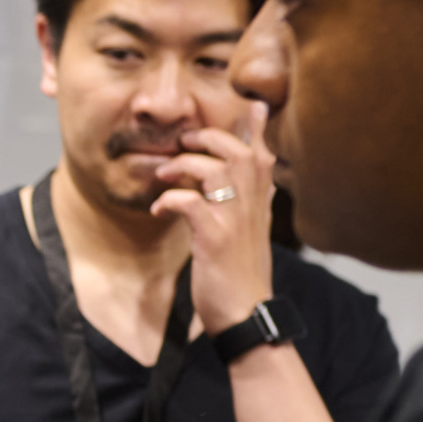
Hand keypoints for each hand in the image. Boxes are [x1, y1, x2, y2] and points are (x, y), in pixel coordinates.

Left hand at [151, 100, 277, 336]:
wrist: (246, 315)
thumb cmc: (241, 273)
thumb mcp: (250, 232)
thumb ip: (251, 201)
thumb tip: (253, 179)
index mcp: (261, 202)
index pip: (263, 153)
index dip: (256, 127)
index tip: (252, 106)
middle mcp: (253, 206)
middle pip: (239, 151)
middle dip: (208, 139)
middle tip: (184, 144)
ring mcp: (235, 221)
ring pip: (215, 170)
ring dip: (183, 166)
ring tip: (163, 175)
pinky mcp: (215, 239)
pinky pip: (190, 203)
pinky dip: (170, 199)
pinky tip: (159, 209)